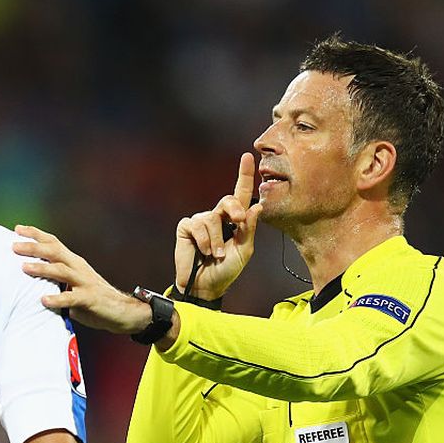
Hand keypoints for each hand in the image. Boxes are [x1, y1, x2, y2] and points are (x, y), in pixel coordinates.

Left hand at [13, 226, 151, 334]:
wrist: (123, 311)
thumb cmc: (92, 299)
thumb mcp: (72, 285)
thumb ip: (55, 281)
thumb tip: (29, 283)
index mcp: (73, 262)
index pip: (53, 242)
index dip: (36, 234)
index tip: (17, 229)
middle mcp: (78, 267)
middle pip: (54, 252)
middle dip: (33, 247)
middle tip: (14, 246)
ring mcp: (84, 282)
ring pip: (61, 271)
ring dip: (42, 268)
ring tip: (24, 268)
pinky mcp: (90, 298)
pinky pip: (71, 298)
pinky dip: (57, 299)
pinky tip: (44, 300)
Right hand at [174, 153, 262, 298]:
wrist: (206, 285)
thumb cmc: (226, 270)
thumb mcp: (243, 251)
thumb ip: (249, 230)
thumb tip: (256, 208)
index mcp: (235, 221)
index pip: (241, 194)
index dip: (244, 175)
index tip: (248, 157)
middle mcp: (218, 217)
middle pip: (228, 200)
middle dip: (235, 210)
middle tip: (238, 221)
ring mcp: (201, 221)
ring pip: (212, 219)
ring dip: (216, 240)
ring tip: (215, 254)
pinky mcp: (186, 227)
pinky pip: (198, 226)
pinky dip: (204, 241)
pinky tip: (203, 251)